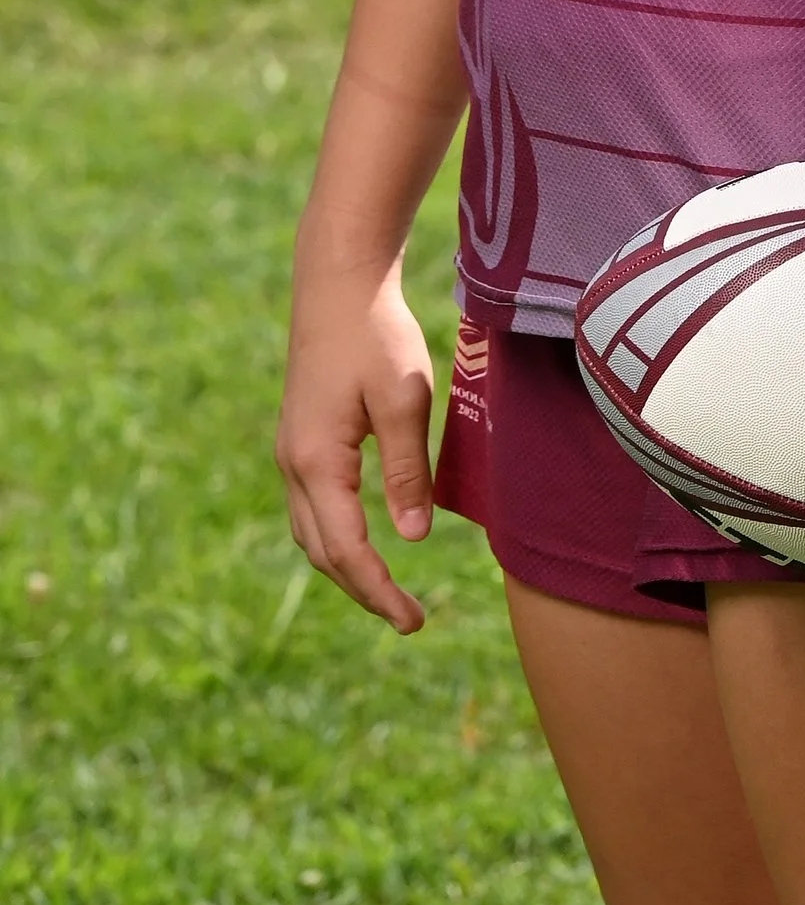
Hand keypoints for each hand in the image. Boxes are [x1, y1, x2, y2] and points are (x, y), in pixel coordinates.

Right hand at [275, 263, 436, 633]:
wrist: (337, 284)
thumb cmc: (376, 335)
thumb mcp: (404, 399)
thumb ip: (407, 470)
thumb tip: (413, 538)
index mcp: (317, 463)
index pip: (346, 551)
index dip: (379, 591)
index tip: (413, 620)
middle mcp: (293, 465)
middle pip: (323, 552)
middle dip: (363, 589)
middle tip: (409, 617)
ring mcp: (290, 452)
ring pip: (311, 533)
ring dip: (345, 567)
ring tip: (388, 589)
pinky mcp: (298, 438)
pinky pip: (311, 508)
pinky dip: (335, 537)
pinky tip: (363, 539)